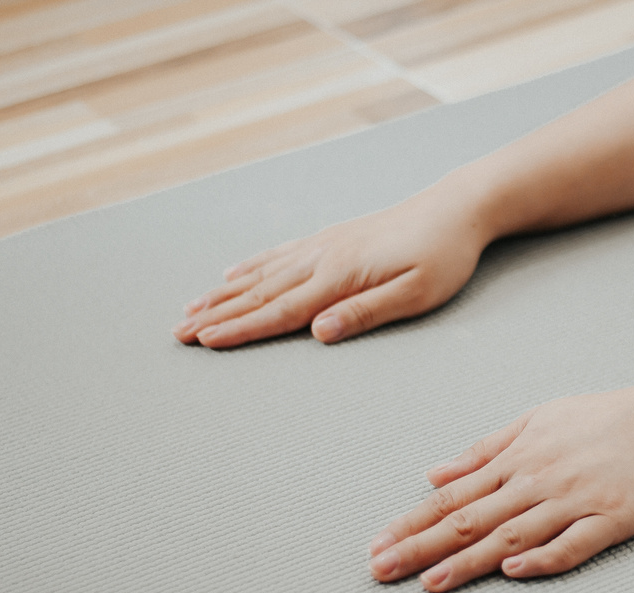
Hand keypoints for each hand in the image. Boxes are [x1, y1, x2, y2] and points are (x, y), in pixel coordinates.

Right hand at [173, 184, 490, 347]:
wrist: (455, 208)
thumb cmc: (443, 256)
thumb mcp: (417, 293)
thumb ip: (367, 312)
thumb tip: (318, 333)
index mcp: (340, 277)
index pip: (281, 311)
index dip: (241, 329)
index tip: (204, 343)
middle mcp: (323, 258)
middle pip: (259, 293)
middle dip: (216, 315)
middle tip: (177, 334)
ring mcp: (324, 245)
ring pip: (262, 272)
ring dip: (223, 292)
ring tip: (189, 308)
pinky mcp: (332, 238)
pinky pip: (280, 253)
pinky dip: (251, 265)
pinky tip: (232, 271)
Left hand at [367, 381, 633, 592]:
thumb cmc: (605, 419)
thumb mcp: (538, 419)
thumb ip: (485, 449)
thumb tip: (434, 473)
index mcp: (518, 457)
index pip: (453, 496)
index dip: (413, 522)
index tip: (377, 544)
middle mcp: (539, 478)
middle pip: (471, 518)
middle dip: (422, 545)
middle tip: (380, 570)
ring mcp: (576, 499)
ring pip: (513, 534)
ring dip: (469, 560)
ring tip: (430, 582)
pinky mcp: (614, 517)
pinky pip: (574, 542)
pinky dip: (544, 557)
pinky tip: (514, 571)